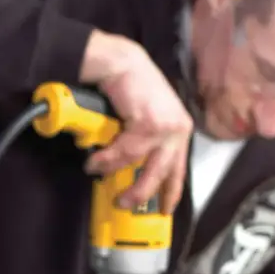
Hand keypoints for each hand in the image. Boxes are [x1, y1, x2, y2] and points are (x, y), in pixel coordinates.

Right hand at [81, 31, 193, 212]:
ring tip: (96, 170)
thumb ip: (145, 141)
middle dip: (141, 192)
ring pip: (141, 165)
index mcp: (180, 129)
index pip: (179, 168)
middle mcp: (178, 129)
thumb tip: (129, 168)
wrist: (123, 63)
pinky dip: (106, 158)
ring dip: (115, 172)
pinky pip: (125, 152)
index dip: (171, 192)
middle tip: (124, 203)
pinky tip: (95, 159)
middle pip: (162, 173)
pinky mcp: (150, 123)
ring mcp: (166, 127)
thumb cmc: (131, 88)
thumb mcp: (145, 117)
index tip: (164, 209)